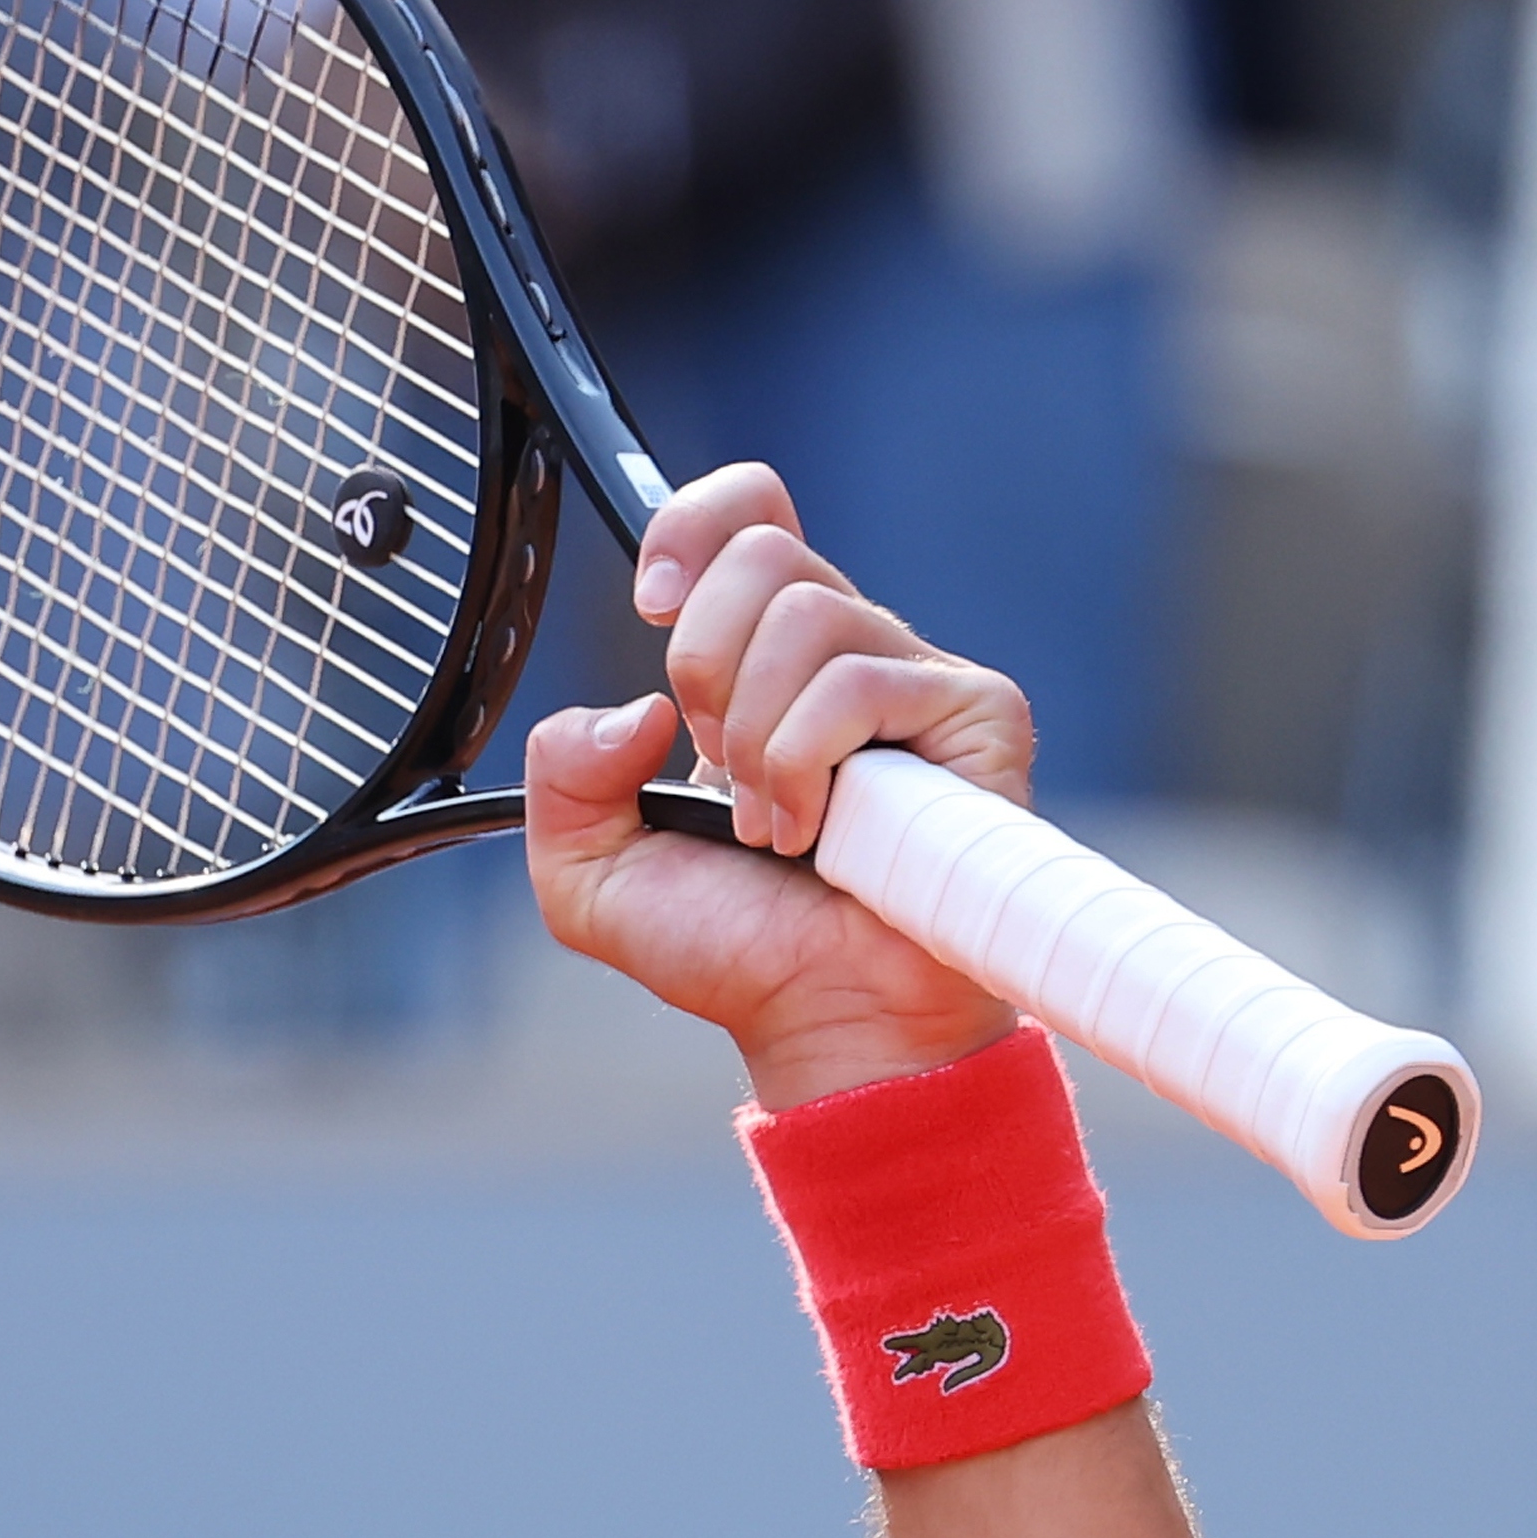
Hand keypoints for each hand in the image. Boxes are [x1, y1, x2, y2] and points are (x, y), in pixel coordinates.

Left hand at [519, 463, 1024, 1111]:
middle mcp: (846, 650)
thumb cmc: (733, 949)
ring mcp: (915, 677)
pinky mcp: (974, 711)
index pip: (750, 515)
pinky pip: (856, 682)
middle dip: (705, 666)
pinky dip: (804, 766)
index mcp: (763, 662)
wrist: (819, 1022)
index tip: (649, 603)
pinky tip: (816, 835)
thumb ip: (562, 776)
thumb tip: (626, 709)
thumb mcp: (590, 871)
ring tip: (773, 827)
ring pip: (805, 615)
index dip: (694, 526)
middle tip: (717, 768)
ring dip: (755, 740)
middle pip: (763, 553)